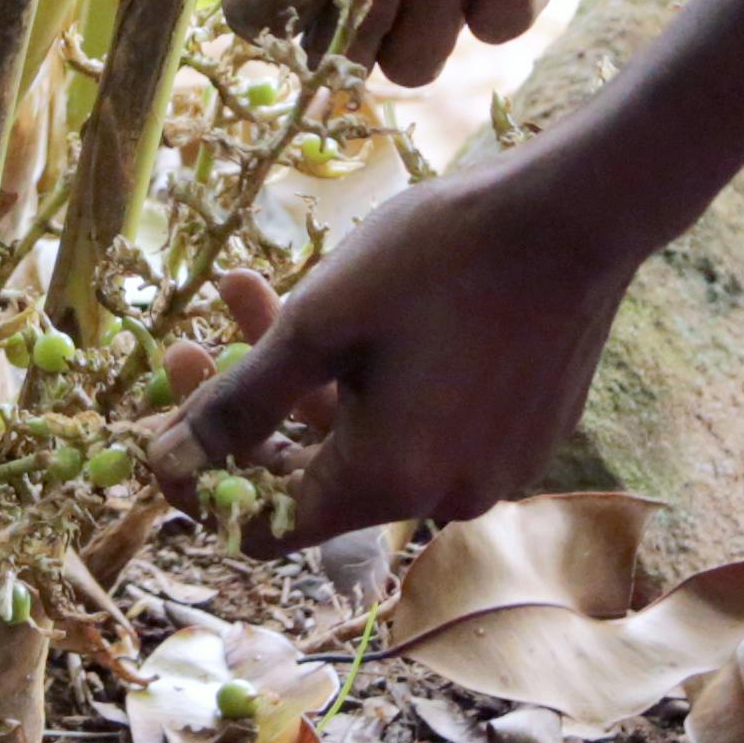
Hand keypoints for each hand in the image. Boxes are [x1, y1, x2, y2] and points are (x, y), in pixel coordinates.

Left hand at [150, 155, 653, 548]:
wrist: (577, 214)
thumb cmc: (441, 258)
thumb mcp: (318, 321)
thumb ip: (237, 404)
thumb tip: (166, 465)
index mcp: (391, 484)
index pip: (267, 528)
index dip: (205, 483)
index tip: (169, 419)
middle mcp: (446, 498)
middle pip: (312, 475)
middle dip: (247, 408)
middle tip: (199, 334)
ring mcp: (492, 469)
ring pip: (363, 437)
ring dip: (300, 376)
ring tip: (248, 290)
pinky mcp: (519, 434)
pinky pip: (422, 423)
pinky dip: (370, 378)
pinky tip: (344, 306)